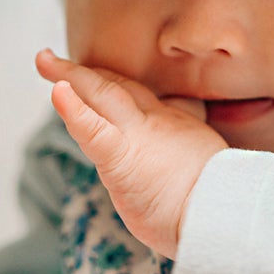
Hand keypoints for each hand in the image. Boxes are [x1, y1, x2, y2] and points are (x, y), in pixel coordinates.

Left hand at [36, 49, 227, 258]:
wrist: (227, 212)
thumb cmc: (220, 198)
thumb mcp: (207, 160)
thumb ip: (188, 149)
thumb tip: (184, 159)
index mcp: (175, 125)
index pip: (138, 97)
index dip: (113, 83)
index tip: (96, 75)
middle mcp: (156, 123)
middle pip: (117, 89)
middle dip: (86, 75)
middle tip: (53, 62)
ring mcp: (138, 137)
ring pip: (101, 98)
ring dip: (70, 78)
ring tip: (46, 62)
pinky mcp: (121, 158)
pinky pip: (92, 130)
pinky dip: (73, 110)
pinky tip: (57, 91)